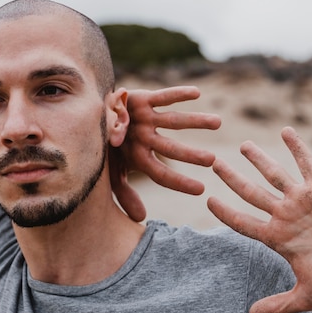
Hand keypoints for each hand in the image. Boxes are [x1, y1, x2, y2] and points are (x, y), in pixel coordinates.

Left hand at [110, 86, 220, 220]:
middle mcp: (141, 139)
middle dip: (190, 155)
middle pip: (169, 148)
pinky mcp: (142, 99)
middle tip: (212, 160)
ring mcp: (143, 118)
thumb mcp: (113, 173)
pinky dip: (178, 94)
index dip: (179, 183)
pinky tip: (196, 93)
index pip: (160, 174)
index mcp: (136, 158)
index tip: (201, 190)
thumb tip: (139, 220)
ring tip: (218, 122)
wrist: (94, 116)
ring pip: (172, 120)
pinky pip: (162, 96)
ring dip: (195, 121)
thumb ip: (125, 194)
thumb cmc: (110, 150)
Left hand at [207, 127, 311, 312]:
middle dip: (231, 178)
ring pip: (274, 174)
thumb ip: (278, 305)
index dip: (225, 212)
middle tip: (213, 163)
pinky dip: (296, 147)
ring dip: (258, 159)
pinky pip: (306, 163)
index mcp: (276, 238)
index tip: (208, 201)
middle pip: (250, 192)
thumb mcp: (305, 296)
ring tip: (241, 146)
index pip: (243, 222)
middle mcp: (285, 215)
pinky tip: (284, 132)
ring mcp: (302, 200)